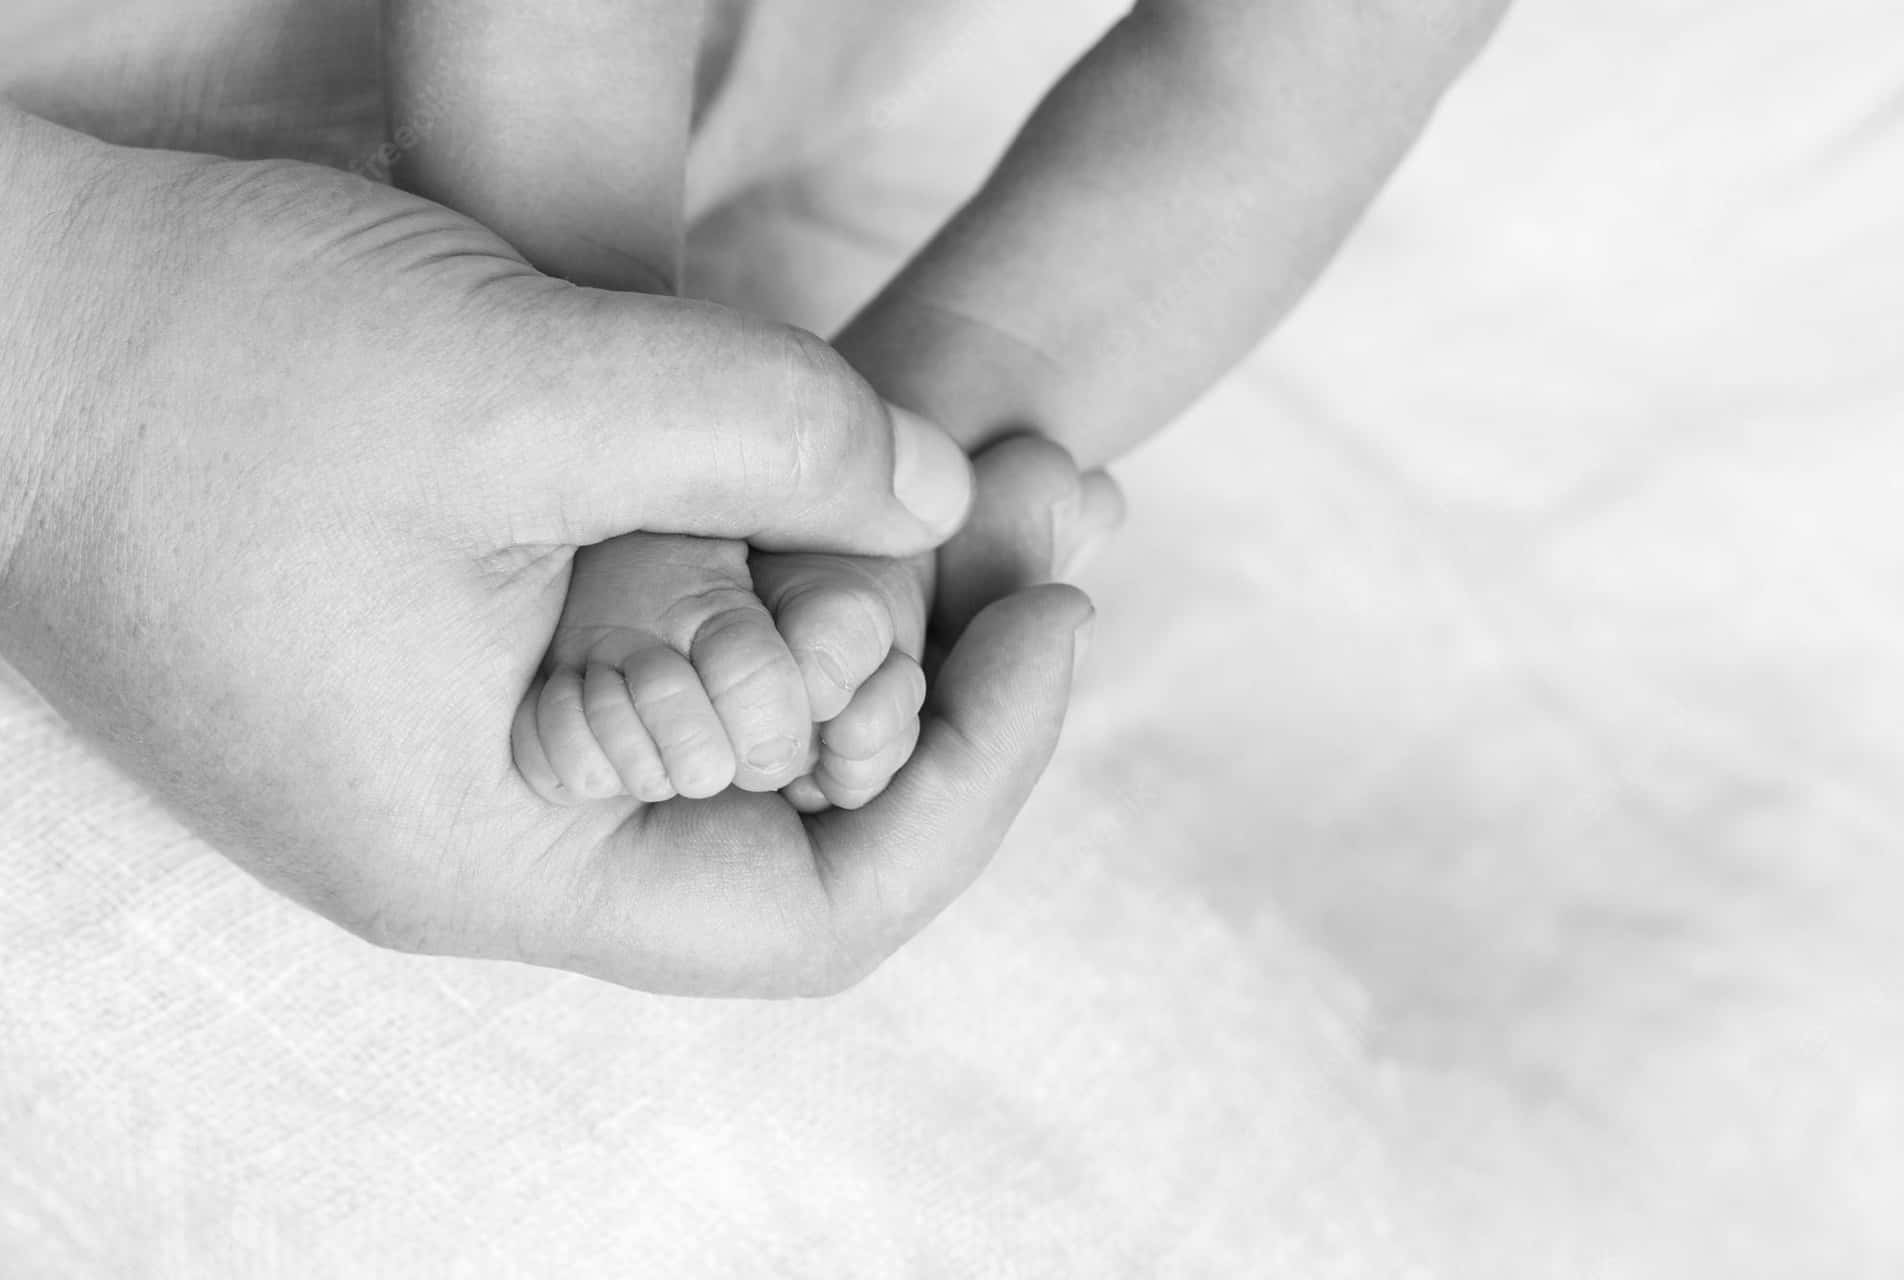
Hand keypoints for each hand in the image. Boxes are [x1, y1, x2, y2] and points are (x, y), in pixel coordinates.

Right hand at [0, 104, 1088, 994]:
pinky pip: (644, 676)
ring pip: (720, 747)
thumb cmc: (197, 359)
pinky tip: (804, 494)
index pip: (814, 914)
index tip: (1050, 619)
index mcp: (488, 855)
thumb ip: (764, 435)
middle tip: (1029, 528)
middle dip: (932, 686)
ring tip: (947, 493)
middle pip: (785, 828)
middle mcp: (476, 844)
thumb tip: (948, 498)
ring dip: (849, 628)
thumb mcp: (514, 383)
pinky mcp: (439, 671)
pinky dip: (750, 595)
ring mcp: (452, 760)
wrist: (0, 315)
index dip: (970, 779)